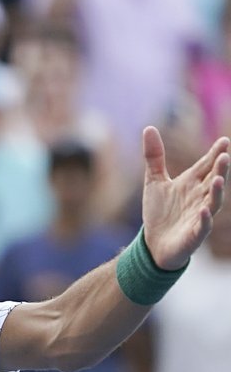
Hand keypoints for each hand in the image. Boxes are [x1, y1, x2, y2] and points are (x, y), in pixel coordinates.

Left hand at [141, 126, 229, 269]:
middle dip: (220, 169)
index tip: (224, 141)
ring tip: (219, 178)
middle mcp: (199, 198)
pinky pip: (202, 226)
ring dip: (217, 191)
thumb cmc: (159, 212)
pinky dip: (204, 219)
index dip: (215, 154)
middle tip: (225, 155)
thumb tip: (148, 127)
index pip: (206, 166)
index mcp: (191, 184)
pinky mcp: (193, 235)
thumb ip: (154, 156)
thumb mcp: (154, 181)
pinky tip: (204, 211)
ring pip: (212, 202)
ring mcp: (198, 216)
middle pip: (212, 181)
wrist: (152, 243)